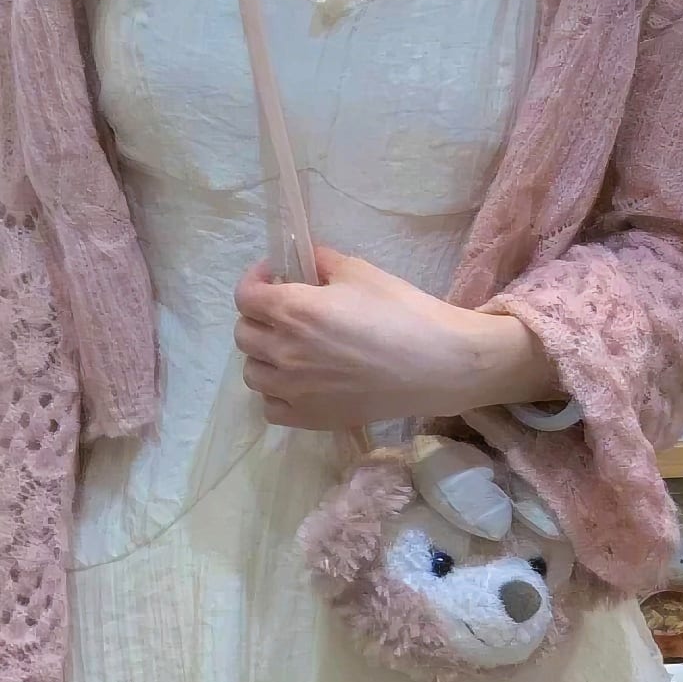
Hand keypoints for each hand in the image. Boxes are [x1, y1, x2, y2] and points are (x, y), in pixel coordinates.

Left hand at [234, 247, 558, 429]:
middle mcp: (284, 351)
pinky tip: (301, 382)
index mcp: (293, 310)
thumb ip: (323, 262)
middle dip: (259, 316)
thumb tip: (305, 262)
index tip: (276, 276)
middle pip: (243, 334)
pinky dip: (277, 393)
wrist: (439, 365)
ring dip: (265, 356)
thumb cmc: (403, 311)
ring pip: (253, 373)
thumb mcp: (362, 272)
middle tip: (287, 311)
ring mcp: (293, 390)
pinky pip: (271, 407)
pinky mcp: (310, 418)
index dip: (256, 280)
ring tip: (292, 349)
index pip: (246, 296)